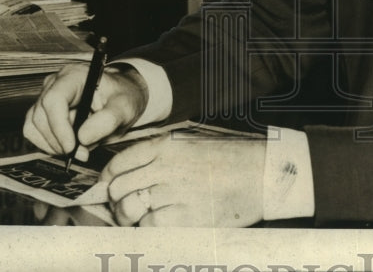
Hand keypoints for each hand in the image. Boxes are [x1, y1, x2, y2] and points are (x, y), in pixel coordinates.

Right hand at [23, 63, 148, 160]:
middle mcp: (55, 84)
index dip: (59, 126)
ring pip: (34, 127)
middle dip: (59, 141)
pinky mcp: (42, 112)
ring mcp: (45, 97)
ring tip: (81, 147)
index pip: (54, 100)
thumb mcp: (125, 107)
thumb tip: (82, 138)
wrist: (119, 99)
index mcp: (74, 76)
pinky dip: (49, 145)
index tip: (72, 147)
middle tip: (83, 153)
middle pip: (41, 116)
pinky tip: (70, 145)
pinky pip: (34, 133)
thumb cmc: (122, 98)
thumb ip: (108, 120)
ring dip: (54, 145)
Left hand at [101, 133, 265, 226]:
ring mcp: (176, 192)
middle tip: (126, 208)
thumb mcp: (193, 143)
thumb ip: (161, 155)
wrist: (264, 174)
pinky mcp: (186, 217)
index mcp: (167, 145)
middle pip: (119, 188)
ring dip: (131, 218)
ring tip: (143, 219)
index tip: (110, 188)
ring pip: (130, 210)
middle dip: (117, 202)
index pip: (120, 163)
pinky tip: (165, 225)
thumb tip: (128, 174)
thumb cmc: (230, 159)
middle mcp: (167, 166)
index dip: (109, 179)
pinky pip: (151, 228)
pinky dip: (152, 230)